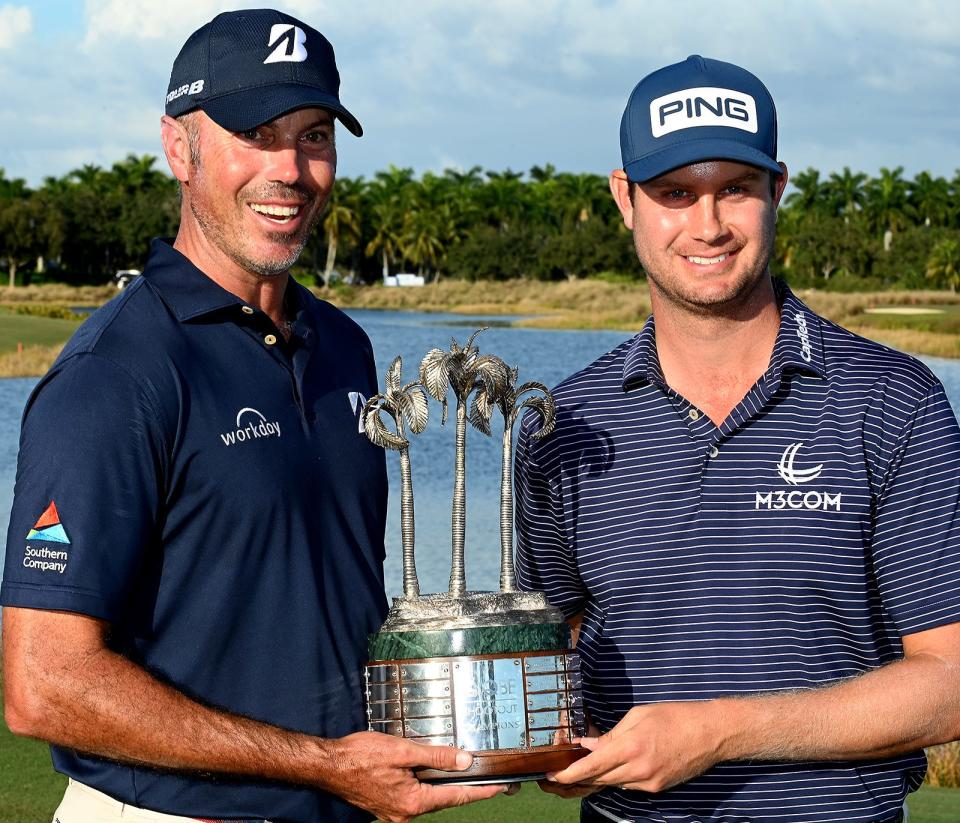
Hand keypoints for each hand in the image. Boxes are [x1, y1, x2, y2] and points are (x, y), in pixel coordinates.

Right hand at [320, 732, 507, 822]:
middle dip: (469, 788)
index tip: (503, 788)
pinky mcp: (389, 806)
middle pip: (446, 799)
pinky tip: (434, 774)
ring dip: (447, 785)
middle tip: (493, 780)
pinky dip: (428, 785)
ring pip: (431, 797)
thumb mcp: (403, 751)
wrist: (329, 765)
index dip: (482, 790)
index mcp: (413, 802)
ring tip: (467, 773)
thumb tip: (465, 760)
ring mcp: (397, 812)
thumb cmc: (360, 756)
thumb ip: (436, 756)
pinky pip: (416, 796)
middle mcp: (407, 813)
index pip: (457, 796)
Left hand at [544, 701, 723, 793]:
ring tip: (582, 766)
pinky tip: (612, 766)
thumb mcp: (638, 716)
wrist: (711, 734)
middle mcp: (638, 770)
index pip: (591, 766)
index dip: (569, 774)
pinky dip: (616, 777)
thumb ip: (612, 734)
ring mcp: (648, 782)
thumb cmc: (675, 717)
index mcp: (631, 747)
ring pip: (612, 783)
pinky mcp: (657, 788)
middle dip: (576, 778)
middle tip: (558, 774)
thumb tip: (590, 746)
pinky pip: (627, 785)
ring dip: (596, 776)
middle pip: (598, 779)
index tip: (553, 775)